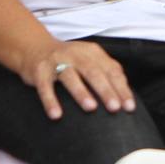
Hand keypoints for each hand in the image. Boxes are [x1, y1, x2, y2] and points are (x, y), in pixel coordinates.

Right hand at [18, 38, 134, 119]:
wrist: (35, 48)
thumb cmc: (70, 60)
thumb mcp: (90, 61)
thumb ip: (106, 73)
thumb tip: (125, 97)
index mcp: (93, 52)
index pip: (112, 70)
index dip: (122, 89)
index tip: (129, 107)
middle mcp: (77, 54)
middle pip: (94, 72)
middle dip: (106, 91)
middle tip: (115, 108)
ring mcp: (57, 61)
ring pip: (70, 77)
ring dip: (81, 93)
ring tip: (91, 108)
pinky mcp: (39, 71)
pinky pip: (45, 87)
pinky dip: (50, 101)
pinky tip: (56, 115)